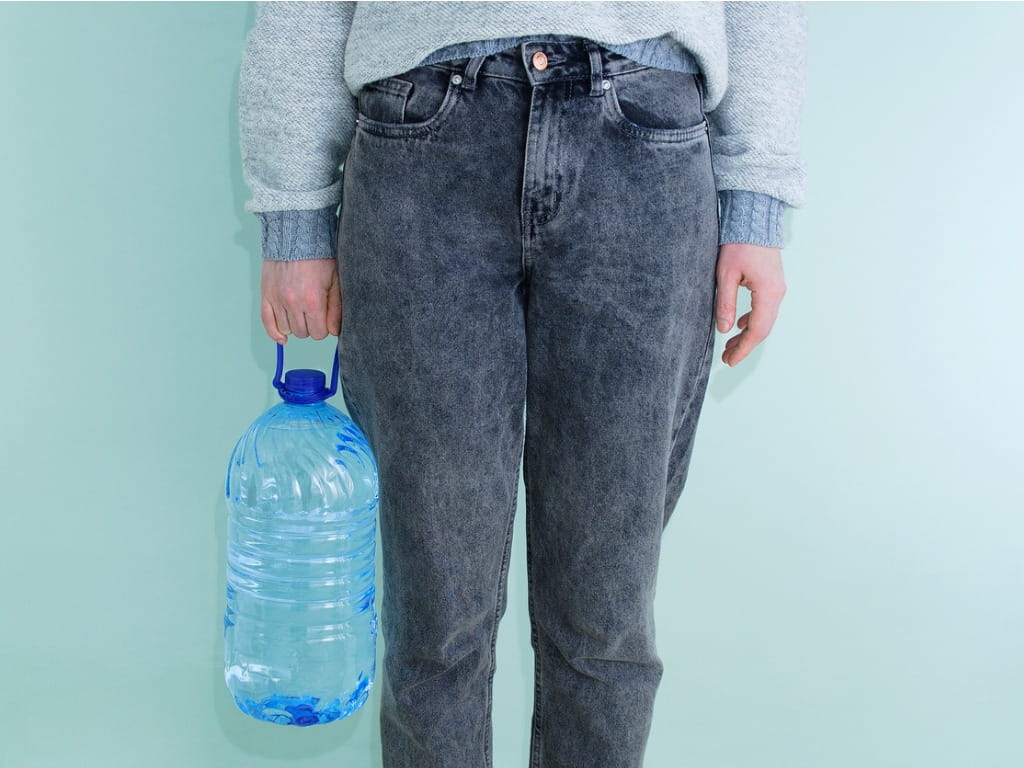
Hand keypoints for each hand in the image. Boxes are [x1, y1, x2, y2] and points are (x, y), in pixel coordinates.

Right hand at [260, 258, 341, 344]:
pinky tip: (282, 338)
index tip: (324, 319)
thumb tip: (334, 332)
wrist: (296, 237)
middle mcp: (293, 302)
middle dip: (310, 326)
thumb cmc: (319, 257)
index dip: (323, 328)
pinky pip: (267, 322)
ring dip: (295, 325)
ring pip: (287, 329)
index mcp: (313, 300)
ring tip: (300, 312)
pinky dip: (274, 333)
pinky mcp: (266, 294)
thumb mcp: (335, 281)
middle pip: (303, 333)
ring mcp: (277, 299)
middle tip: (313, 313)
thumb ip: (336, 309)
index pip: (319, 333)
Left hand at [715, 243, 785, 366]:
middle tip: (726, 359)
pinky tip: (739, 325)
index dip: (743, 349)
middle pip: (763, 329)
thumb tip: (724, 330)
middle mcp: (777, 293)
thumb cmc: (738, 244)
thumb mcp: (725, 275)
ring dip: (748, 335)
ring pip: (764, 320)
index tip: (729, 362)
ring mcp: (777, 288)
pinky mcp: (773, 283)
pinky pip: (765, 309)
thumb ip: (725, 303)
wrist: (755, 219)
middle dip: (745, 346)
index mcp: (768, 293)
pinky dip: (752, 321)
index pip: (756, 330)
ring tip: (729, 346)